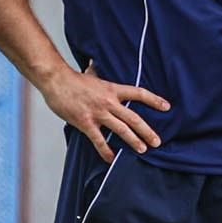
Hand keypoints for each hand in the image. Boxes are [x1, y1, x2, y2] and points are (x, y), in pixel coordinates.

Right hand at [40, 62, 168, 163]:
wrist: (54, 80)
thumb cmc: (72, 79)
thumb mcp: (90, 74)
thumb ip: (96, 73)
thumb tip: (95, 63)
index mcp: (112, 89)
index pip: (138, 93)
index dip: (154, 100)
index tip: (167, 107)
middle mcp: (109, 102)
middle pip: (133, 117)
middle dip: (147, 131)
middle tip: (157, 142)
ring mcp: (98, 113)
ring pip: (121, 129)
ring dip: (133, 141)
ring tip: (143, 150)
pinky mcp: (85, 123)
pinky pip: (98, 140)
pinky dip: (105, 150)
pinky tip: (111, 158)